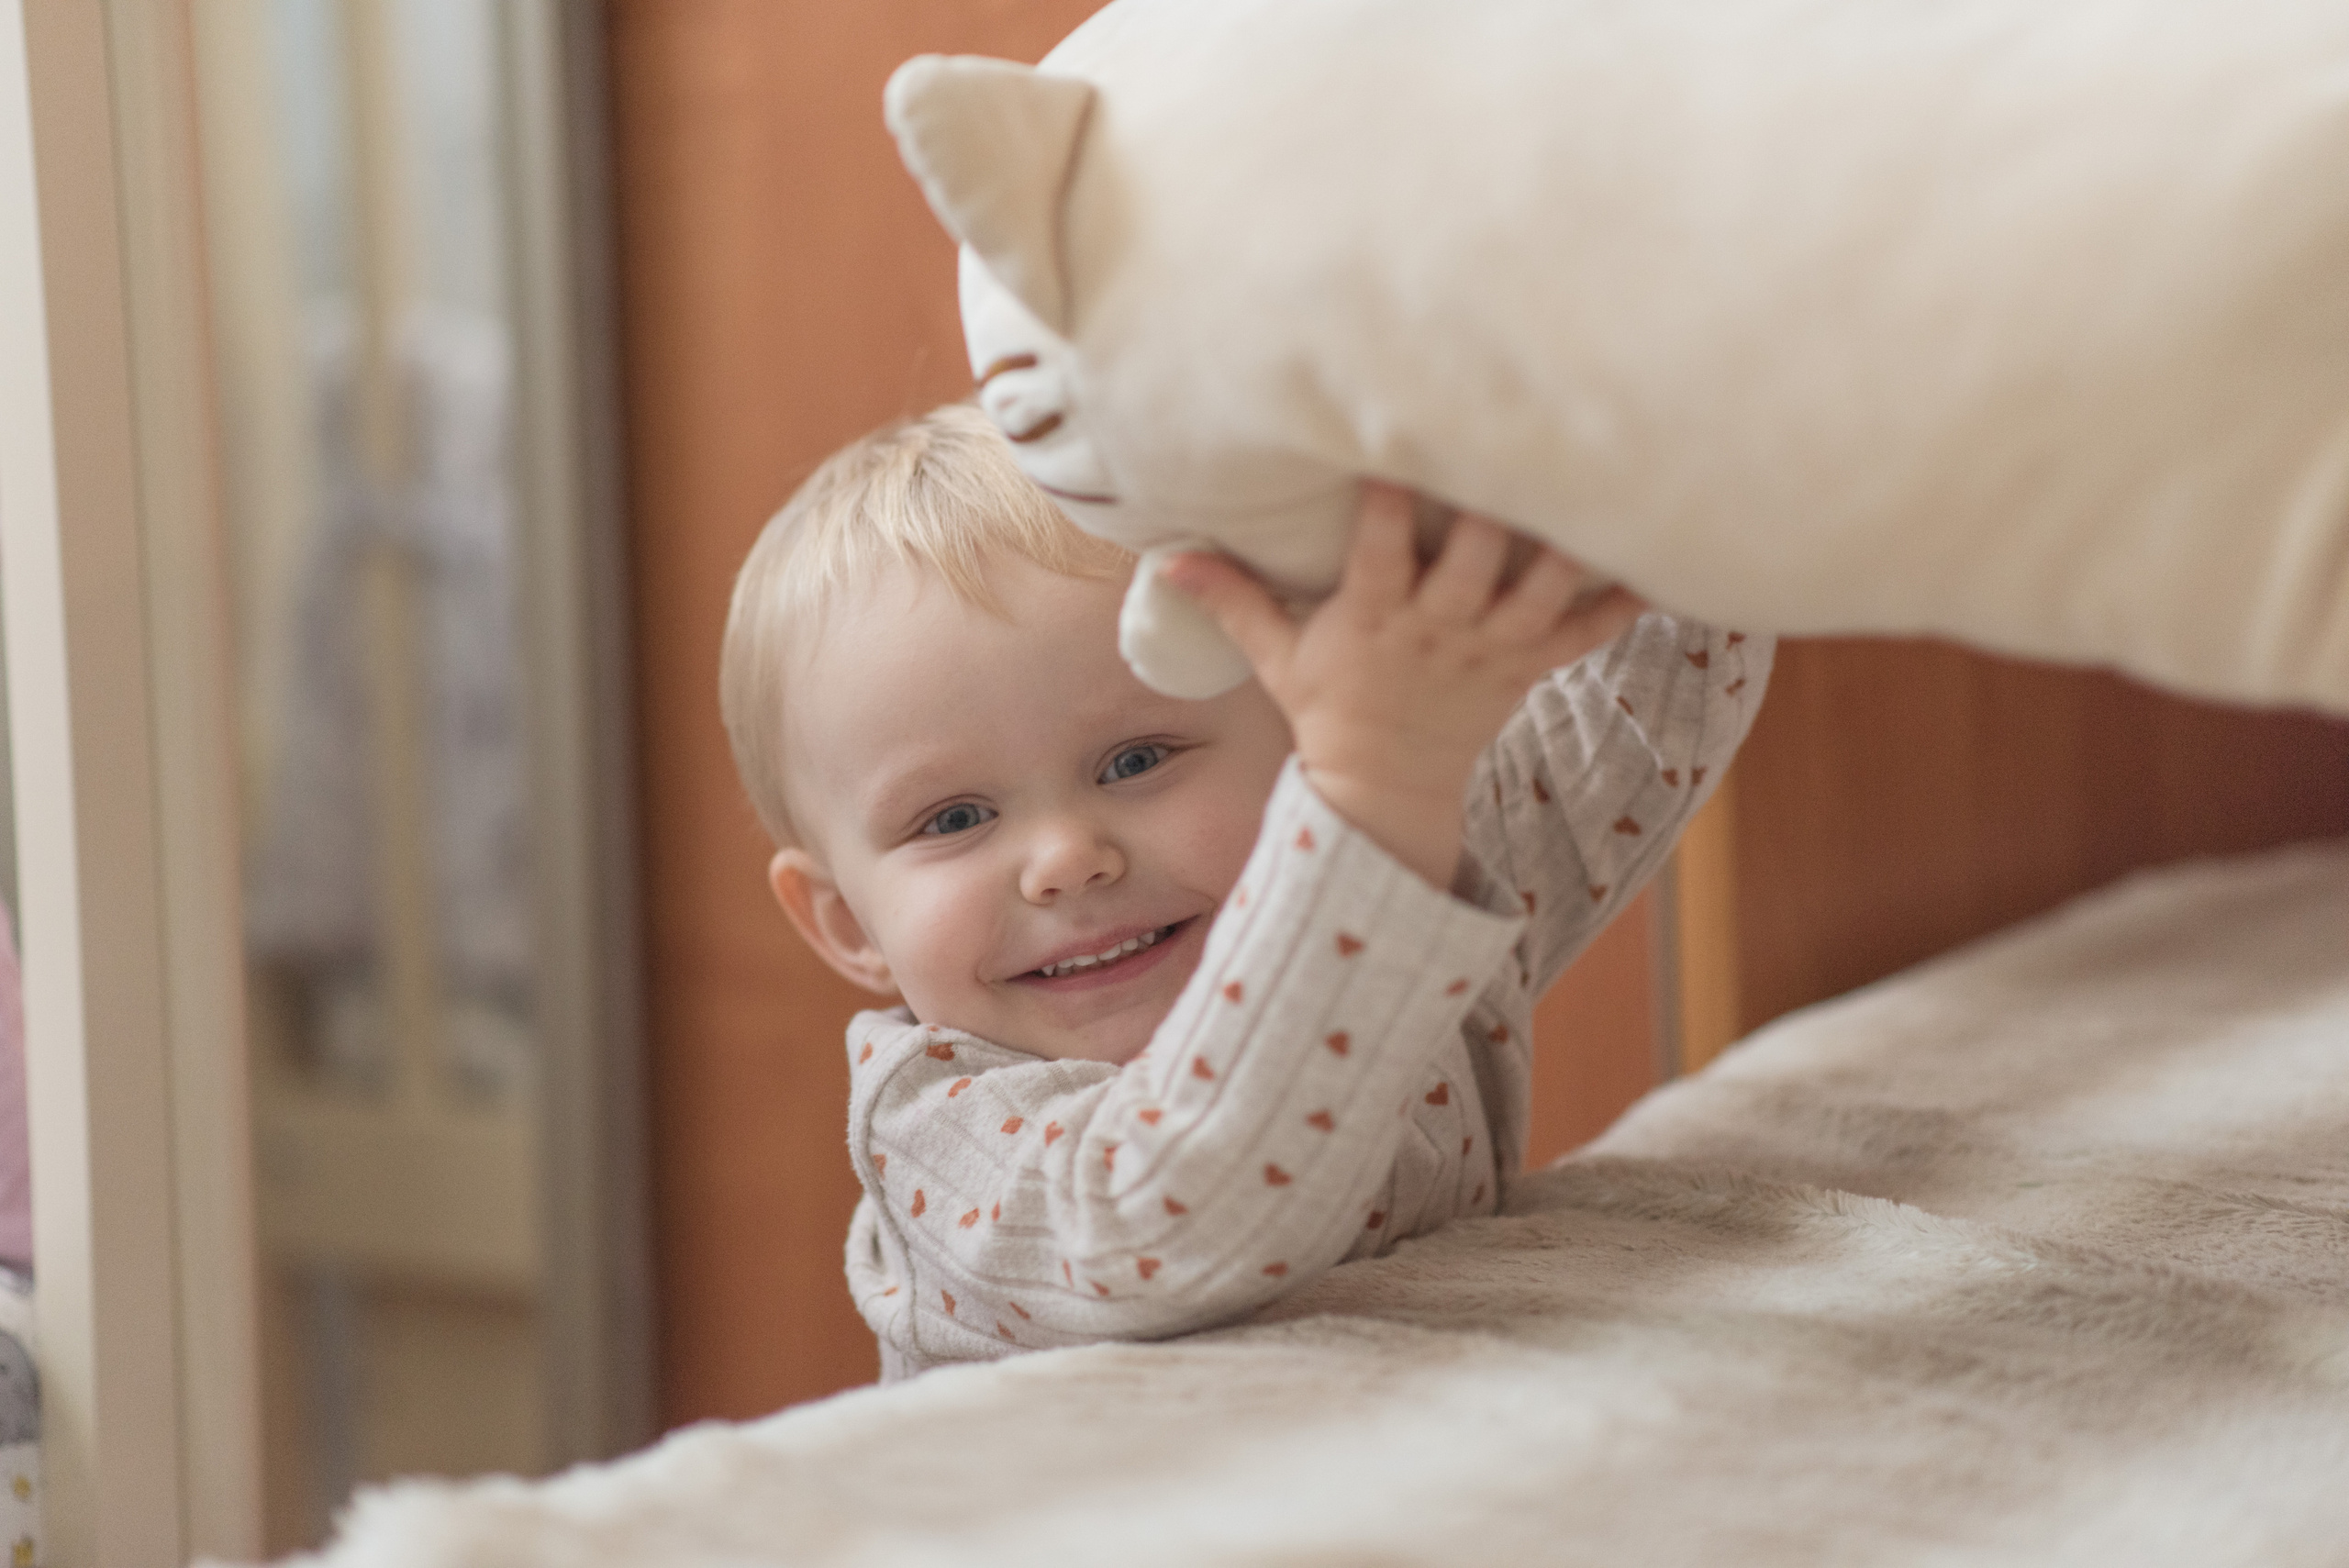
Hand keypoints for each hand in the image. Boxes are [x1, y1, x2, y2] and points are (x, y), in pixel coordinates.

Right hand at [1158, 482, 1644, 890]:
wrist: (1386, 788)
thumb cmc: (1331, 707)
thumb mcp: (1277, 657)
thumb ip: (1233, 599)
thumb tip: (1164, 558)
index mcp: (1375, 618)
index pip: (1383, 549)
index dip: (1394, 493)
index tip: (1401, 434)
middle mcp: (1439, 630)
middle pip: (1478, 560)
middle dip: (1498, 503)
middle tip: (1521, 426)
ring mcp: (1492, 650)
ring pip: (1540, 588)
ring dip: (1568, 539)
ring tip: (1595, 471)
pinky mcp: (1531, 667)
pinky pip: (1590, 631)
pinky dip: (1627, 595)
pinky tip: (1663, 549)